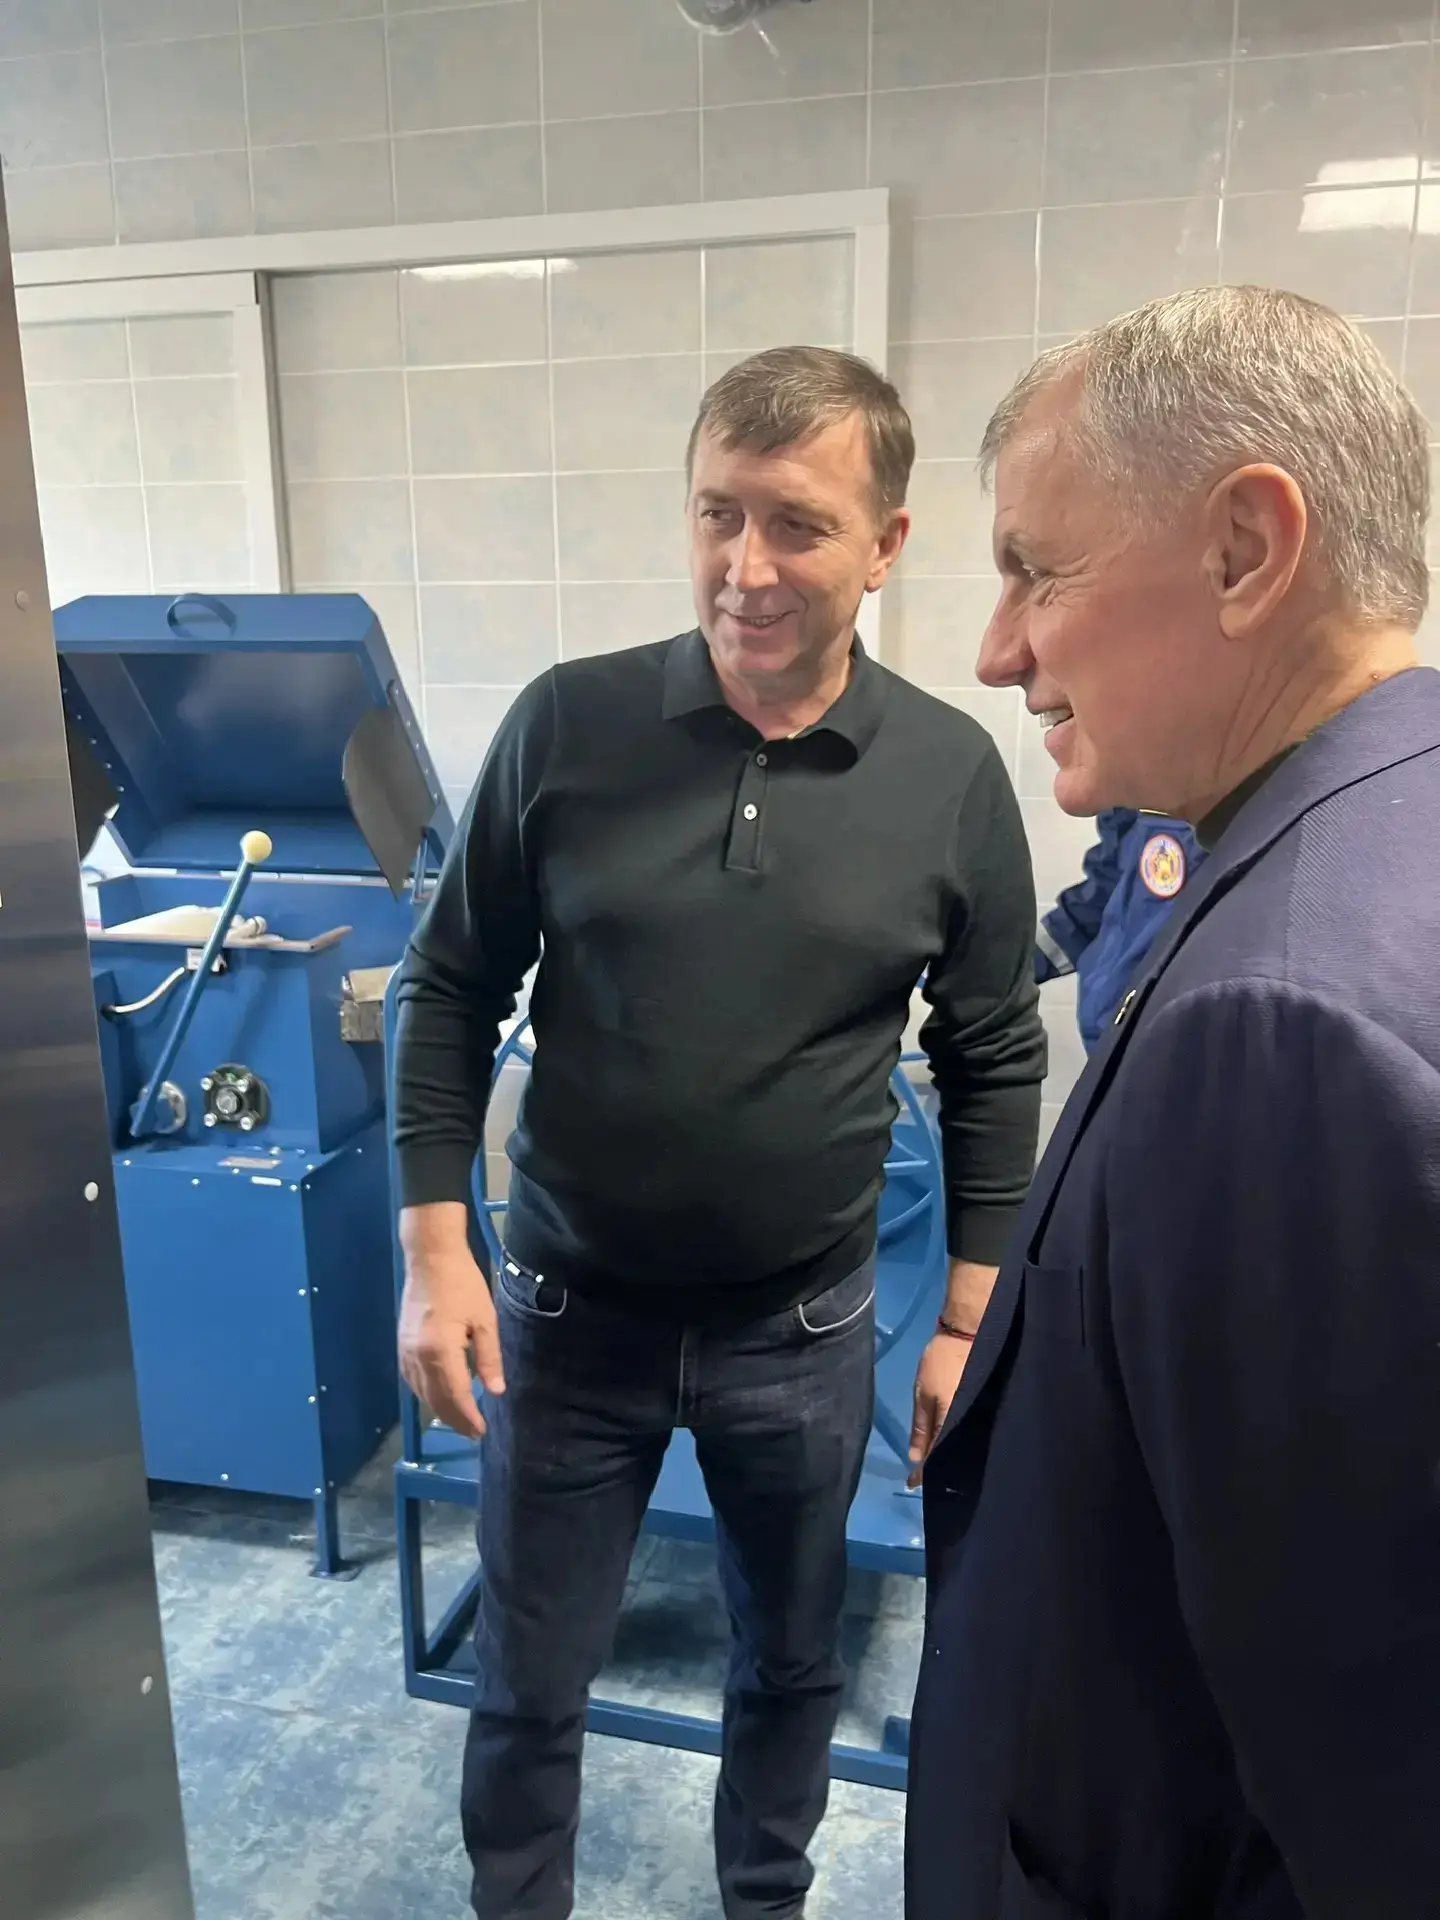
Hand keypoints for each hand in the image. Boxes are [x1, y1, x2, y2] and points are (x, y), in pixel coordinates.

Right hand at [397, 1203, 504, 1439]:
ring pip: (421, 1392)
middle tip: (473, 1432)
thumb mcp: (485, 1319)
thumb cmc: (463, 1284)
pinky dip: (426, 1394)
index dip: (468, 1417)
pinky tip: (439, 1396)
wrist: (430, 1257)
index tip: (482, 1432)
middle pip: (436, 1399)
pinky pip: (412, 1380)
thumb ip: (489, 1358)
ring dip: (440, 1409)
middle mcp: (418, 1357)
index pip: (455, 1395)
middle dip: (455, 1419)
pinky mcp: (401, 1345)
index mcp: (440, 1351)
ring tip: (461, 1420)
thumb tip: (495, 1391)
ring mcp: (405, 1352)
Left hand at [908, 1332, 971, 1488]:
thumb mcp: (923, 1394)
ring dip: (951, 1455)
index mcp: (953, 1424)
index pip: (937, 1458)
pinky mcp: (986, 1409)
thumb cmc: (941, 1361)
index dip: (924, 1474)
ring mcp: (981, 1418)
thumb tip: (915, 1459)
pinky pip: (971, 1433)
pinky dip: (960, 1441)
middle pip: (955, 1457)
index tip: (912, 1484)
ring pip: (964, 1446)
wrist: (969, 1333)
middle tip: (925, 1476)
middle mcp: (971, 1426)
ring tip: (937, 1463)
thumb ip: (920, 1428)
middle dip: (940, 1469)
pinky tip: (953, 1443)